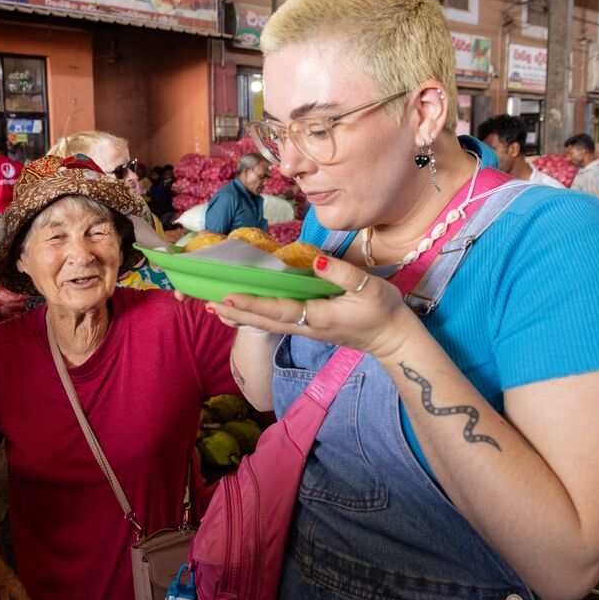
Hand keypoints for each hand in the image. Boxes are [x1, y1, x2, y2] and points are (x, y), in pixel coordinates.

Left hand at [209, 255, 415, 357]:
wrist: (393, 338)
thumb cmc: (383, 311)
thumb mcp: (369, 288)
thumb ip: (342, 273)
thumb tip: (316, 260)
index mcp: (319, 317)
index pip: (279, 310)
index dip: (253, 304)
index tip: (229, 297)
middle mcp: (307, 326)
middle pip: (264, 321)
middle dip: (235, 312)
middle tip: (205, 302)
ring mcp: (306, 329)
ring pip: (266, 324)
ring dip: (240, 316)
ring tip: (213, 307)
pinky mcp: (308, 327)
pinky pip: (275, 322)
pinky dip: (254, 316)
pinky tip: (241, 311)